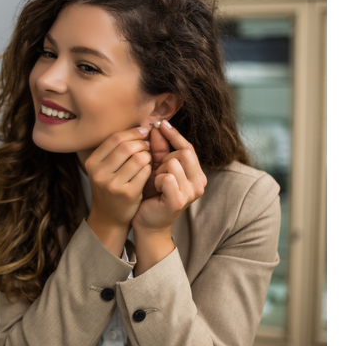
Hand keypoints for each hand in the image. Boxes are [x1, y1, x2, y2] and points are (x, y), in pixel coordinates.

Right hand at [84, 127, 151, 255]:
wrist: (109, 217)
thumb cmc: (110, 187)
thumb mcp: (104, 168)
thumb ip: (117, 149)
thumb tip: (142, 127)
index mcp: (92, 162)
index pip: (115, 138)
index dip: (133, 132)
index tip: (144, 132)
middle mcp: (99, 173)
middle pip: (127, 146)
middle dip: (142, 143)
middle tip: (148, 146)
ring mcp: (112, 184)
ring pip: (138, 158)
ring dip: (148, 155)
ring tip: (148, 158)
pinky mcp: (127, 193)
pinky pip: (145, 172)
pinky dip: (150, 168)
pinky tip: (148, 171)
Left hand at [133, 120, 206, 234]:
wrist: (147, 222)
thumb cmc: (152, 194)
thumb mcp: (157, 168)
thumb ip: (159, 149)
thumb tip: (157, 126)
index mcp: (197, 174)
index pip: (188, 147)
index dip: (174, 135)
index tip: (160, 123)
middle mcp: (199, 183)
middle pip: (183, 153)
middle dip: (164, 159)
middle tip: (156, 172)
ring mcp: (192, 193)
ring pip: (174, 164)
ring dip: (159, 171)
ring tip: (155, 182)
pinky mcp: (179, 201)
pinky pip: (167, 177)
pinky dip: (157, 180)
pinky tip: (155, 189)